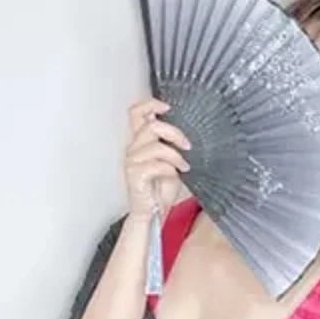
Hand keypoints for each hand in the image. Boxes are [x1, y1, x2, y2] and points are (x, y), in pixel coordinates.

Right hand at [125, 97, 190, 219]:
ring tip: (184, 166)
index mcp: (140, 141)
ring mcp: (132, 161)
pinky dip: (170, 169)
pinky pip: (156, 165)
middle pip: (151, 125)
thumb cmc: (161, 189)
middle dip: (174, 133)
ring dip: (175, 155)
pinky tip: (176, 175)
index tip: (168, 107)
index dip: (151, 104)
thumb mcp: (171, 161)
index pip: (136, 112)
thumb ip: (171, 144)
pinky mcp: (134, 175)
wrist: (153, 214)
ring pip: (156, 146)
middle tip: (187, 145)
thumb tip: (186, 130)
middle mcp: (133, 148)